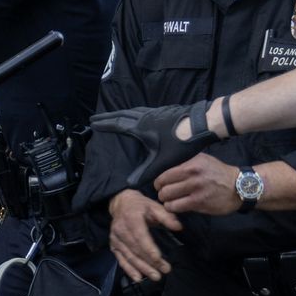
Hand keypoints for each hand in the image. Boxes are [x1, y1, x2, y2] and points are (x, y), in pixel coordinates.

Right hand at [91, 100, 217, 189]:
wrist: (202, 124)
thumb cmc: (181, 142)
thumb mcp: (162, 161)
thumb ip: (146, 172)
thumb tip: (130, 184)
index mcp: (141, 128)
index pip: (118, 124)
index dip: (105, 124)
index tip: (93, 122)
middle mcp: (146, 117)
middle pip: (123, 115)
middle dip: (109, 116)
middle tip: (98, 116)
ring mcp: (156, 113)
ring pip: (134, 112)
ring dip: (123, 113)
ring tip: (116, 116)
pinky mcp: (166, 112)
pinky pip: (145, 112)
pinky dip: (136, 113)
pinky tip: (141, 117)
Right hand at [107, 189, 182, 282]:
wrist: (120, 204)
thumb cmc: (140, 206)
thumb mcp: (154, 206)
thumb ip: (166, 216)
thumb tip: (179, 227)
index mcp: (131, 218)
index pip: (140, 237)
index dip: (149, 250)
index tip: (160, 260)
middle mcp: (121, 230)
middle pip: (136, 250)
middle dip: (150, 262)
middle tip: (164, 271)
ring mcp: (116, 239)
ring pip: (129, 256)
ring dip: (142, 268)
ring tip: (156, 276)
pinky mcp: (114, 245)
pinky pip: (121, 259)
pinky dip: (129, 270)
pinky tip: (138, 278)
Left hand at [155, 152, 242, 216]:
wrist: (239, 187)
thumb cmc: (219, 173)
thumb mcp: (203, 160)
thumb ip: (186, 162)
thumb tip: (166, 166)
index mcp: (192, 162)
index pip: (165, 173)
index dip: (159, 181)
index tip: (161, 185)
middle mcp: (192, 174)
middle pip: (163, 185)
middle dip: (161, 192)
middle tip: (165, 194)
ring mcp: (196, 189)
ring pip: (167, 197)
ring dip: (166, 201)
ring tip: (170, 201)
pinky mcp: (199, 202)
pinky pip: (176, 207)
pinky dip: (172, 208)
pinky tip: (176, 207)